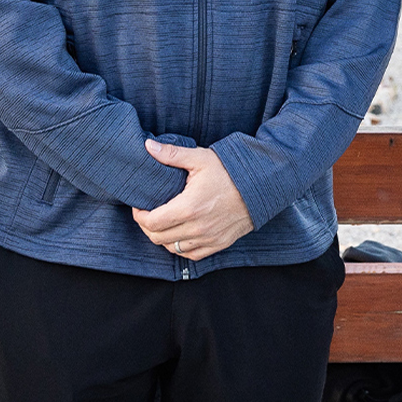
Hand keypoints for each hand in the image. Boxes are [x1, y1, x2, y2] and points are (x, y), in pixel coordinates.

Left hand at [131, 141, 255, 260]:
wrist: (262, 185)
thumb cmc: (231, 171)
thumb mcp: (200, 158)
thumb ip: (172, 154)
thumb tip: (148, 146)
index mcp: (189, 208)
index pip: (152, 222)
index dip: (139, 216)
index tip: (139, 207)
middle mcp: (197, 228)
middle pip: (158, 238)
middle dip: (147, 227)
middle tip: (147, 214)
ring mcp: (209, 239)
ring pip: (173, 248)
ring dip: (163, 238)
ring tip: (162, 223)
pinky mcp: (219, 244)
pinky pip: (191, 255)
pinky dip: (180, 247)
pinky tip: (179, 234)